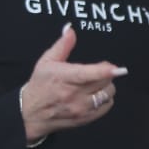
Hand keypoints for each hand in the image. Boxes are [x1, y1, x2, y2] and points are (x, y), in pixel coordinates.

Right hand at [20, 24, 124, 142]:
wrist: (31, 113)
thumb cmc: (40, 85)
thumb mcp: (46, 62)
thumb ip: (62, 45)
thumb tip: (70, 30)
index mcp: (64, 78)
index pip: (87, 75)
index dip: (103, 71)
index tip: (116, 69)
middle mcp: (74, 95)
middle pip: (103, 82)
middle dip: (105, 73)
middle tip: (98, 71)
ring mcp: (81, 108)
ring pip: (108, 94)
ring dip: (106, 86)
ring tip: (95, 83)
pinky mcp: (86, 118)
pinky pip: (107, 106)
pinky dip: (106, 99)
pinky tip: (96, 95)